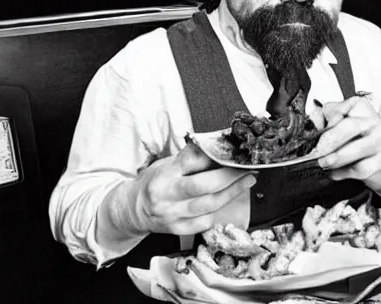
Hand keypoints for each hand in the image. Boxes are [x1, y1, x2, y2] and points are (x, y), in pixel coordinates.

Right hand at [132, 142, 256, 235]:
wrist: (134, 209)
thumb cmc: (156, 181)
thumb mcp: (168, 163)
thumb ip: (192, 158)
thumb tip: (222, 149)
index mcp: (164, 173)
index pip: (192, 160)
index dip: (215, 156)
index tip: (233, 153)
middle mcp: (166, 194)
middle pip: (203, 185)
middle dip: (230, 177)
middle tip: (247, 169)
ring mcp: (171, 215)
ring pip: (208, 205)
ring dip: (232, 193)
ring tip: (247, 181)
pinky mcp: (176, 230)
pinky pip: (204, 222)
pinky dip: (219, 211)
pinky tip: (227, 200)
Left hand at [317, 96, 380, 191]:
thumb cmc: (359, 142)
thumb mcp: (342, 127)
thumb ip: (325, 122)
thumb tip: (312, 124)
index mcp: (361, 108)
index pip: (340, 109)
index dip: (324, 122)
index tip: (314, 134)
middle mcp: (374, 121)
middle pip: (348, 127)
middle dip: (329, 142)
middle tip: (316, 153)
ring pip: (355, 149)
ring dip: (335, 159)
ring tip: (324, 163)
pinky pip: (359, 168)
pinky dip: (344, 172)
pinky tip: (337, 172)